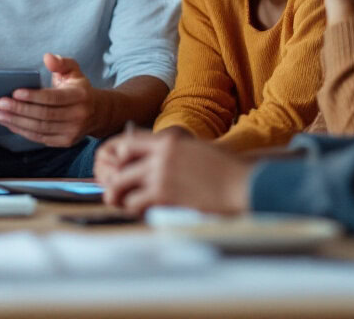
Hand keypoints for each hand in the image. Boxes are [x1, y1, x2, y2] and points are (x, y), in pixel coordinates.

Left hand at [0, 53, 96, 146]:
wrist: (97, 113)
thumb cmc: (78, 89)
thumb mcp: (74, 70)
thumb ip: (60, 62)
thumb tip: (47, 58)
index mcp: (80, 96)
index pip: (54, 98)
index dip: (33, 96)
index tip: (14, 92)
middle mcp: (78, 116)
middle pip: (44, 115)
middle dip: (19, 110)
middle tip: (0, 104)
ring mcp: (72, 132)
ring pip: (40, 129)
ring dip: (17, 122)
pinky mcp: (65, 142)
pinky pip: (40, 138)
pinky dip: (22, 131)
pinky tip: (9, 123)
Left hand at [97, 130, 251, 215]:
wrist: (241, 185)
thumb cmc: (226, 170)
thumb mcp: (197, 148)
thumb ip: (175, 152)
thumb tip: (160, 158)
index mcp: (168, 141)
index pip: (128, 142)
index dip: (119, 156)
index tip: (118, 167)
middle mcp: (160, 155)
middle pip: (120, 165)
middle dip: (113, 180)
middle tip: (112, 192)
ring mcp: (160, 174)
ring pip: (123, 185)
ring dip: (120, 197)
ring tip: (122, 204)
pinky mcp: (163, 195)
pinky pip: (135, 203)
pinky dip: (134, 209)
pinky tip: (141, 213)